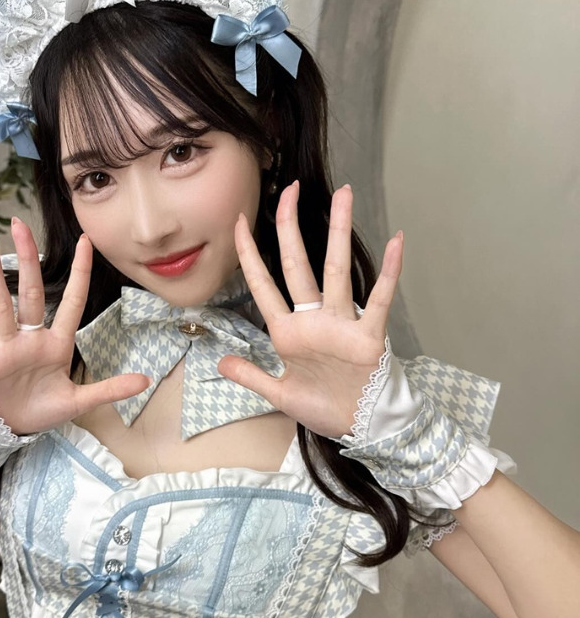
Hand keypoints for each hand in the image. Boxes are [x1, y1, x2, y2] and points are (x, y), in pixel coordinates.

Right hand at [0, 218, 148, 434]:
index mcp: (56, 344)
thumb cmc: (44, 408)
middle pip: (30, 292)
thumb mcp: (79, 401)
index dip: (79, 274)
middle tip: (19, 224)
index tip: (86, 242)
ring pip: (0, 305)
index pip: (72, 302)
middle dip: (27, 259)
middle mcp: (30, 338)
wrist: (12, 427)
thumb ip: (109, 389)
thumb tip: (146, 381)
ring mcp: (6, 347)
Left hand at [218, 182, 403, 438]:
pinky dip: (389, 273)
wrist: (360, 428)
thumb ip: (250, 375)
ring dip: (339, 232)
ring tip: (343, 195)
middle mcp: (313, 319)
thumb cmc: (323, 407)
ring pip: (337, 270)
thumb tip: (220, 362)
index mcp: (287, 331)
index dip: (249, 254)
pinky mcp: (368, 337)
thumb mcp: (278, 394)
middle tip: (289, 189)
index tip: (237, 222)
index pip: (262, 284)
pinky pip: (379, 300)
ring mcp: (341, 324)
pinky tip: (396, 242)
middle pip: (297, 264)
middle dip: (290, 227)